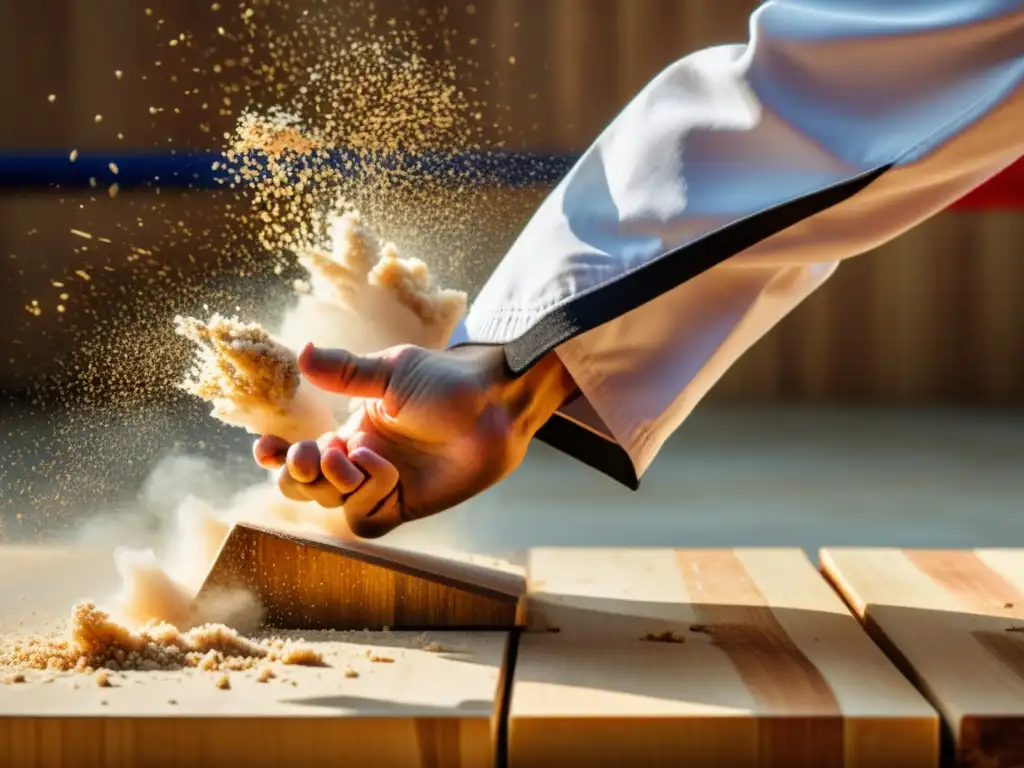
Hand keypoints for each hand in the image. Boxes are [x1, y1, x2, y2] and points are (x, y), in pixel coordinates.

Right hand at [253, 342, 576, 537]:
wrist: (494, 402)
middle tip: (309, 454)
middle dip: (296, 474)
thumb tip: (300, 353)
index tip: (266, 448)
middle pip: (306, 487)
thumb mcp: (392, 371)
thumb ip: (345, 371)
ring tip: (347, 455)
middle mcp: (361, 462)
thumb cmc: (448, 380)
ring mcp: (383, 486)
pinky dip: (363, 496)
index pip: (300, 454)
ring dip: (329, 482)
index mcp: (351, 431)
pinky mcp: (405, 505)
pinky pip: (366, 518)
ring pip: (331, 503)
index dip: (277, 456)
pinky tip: (380, 467)